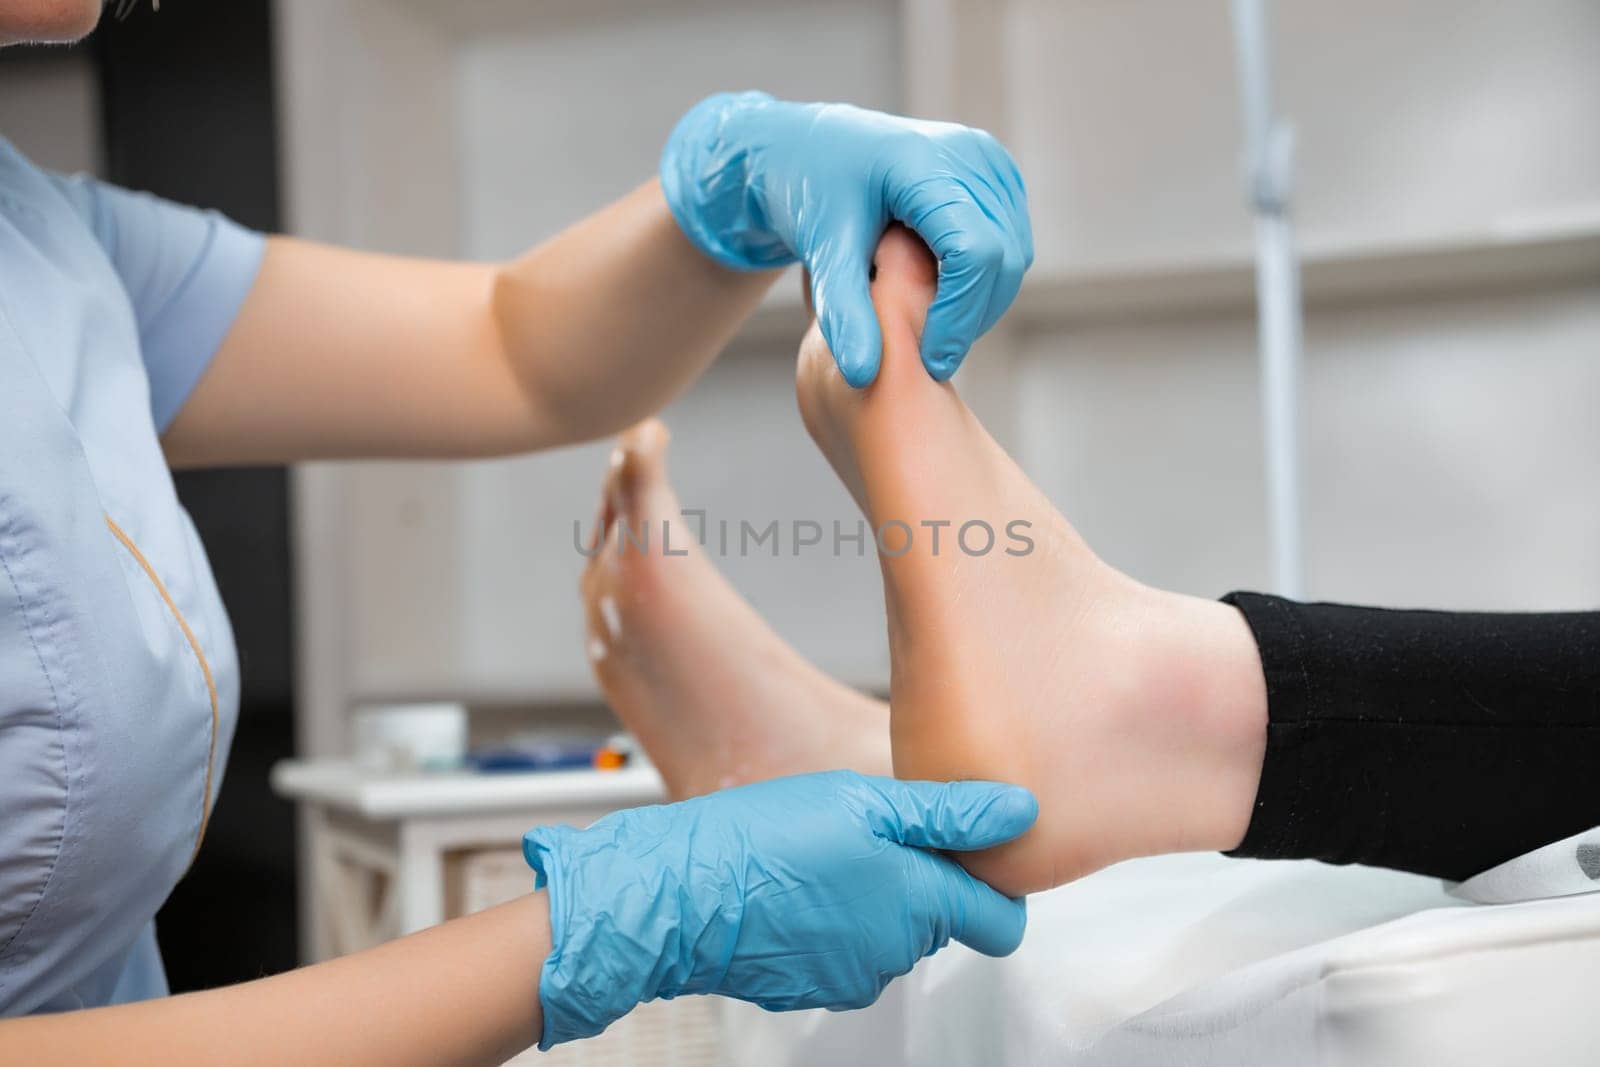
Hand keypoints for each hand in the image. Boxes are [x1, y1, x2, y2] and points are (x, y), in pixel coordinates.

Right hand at [522, 770, 1036, 1046]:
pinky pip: (846, 951)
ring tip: (822, 854)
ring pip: (892, 934)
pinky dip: (834, 922)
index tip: (964, 849)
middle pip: (942, 920)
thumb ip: (950, 812)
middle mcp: (896, 955)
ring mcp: (853, 978)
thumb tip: (1023, 812)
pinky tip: (797, 886)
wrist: (679, 896)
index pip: (1004, 922)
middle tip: (868, 832)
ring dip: (873, 897)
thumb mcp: (864, 802)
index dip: (995, 883)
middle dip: (919, 879)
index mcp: (920, 906)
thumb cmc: (764, 840)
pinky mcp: (813, 988)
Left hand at [661, 91, 1032, 385]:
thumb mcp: (824, 255)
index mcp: (924, 162)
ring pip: (1014, 257)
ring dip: (980, 304)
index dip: (959, 317)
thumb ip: (845, 314)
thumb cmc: (813, 197)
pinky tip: (938, 295)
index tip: (929, 362)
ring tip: (927, 322)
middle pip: (1002, 258)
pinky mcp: (998, 177)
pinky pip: (1012, 244)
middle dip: (970, 317)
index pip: (975, 254)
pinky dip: (984, 283)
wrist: (814, 152)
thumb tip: (863, 376)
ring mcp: (990, 162)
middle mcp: (969, 153)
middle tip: (927, 352)